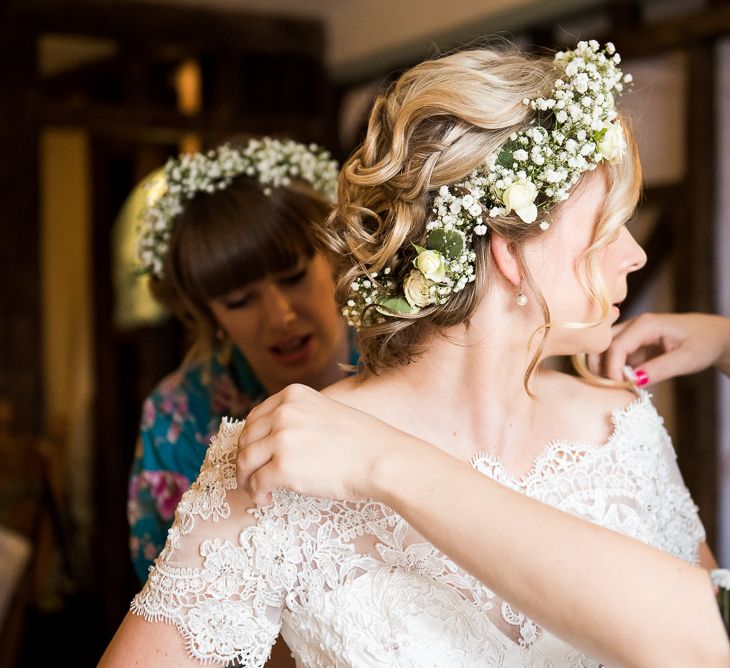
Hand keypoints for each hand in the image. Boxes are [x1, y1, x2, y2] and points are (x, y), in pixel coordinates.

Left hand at [236, 384, 403, 504]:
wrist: (382, 459)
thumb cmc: (363, 441)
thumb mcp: (325, 411)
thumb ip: (299, 416)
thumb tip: (276, 437)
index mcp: (292, 395)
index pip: (255, 417)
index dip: (250, 439)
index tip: (253, 453)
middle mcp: (282, 413)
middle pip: (246, 439)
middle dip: (245, 460)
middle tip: (251, 476)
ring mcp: (280, 440)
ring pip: (245, 462)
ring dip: (246, 479)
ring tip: (256, 490)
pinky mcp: (282, 468)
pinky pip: (256, 484)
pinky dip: (256, 494)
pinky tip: (266, 499)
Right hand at [591, 312, 729, 385]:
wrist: (713, 335)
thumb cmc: (704, 343)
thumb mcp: (687, 359)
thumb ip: (660, 369)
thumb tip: (633, 380)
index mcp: (645, 324)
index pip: (615, 346)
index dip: (611, 369)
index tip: (618, 388)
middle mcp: (633, 325)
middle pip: (601, 344)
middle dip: (598, 366)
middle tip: (607, 388)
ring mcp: (631, 334)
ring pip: (603, 349)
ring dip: (603, 368)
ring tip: (614, 387)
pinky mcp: (633, 343)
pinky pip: (614, 356)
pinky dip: (613, 369)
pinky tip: (622, 383)